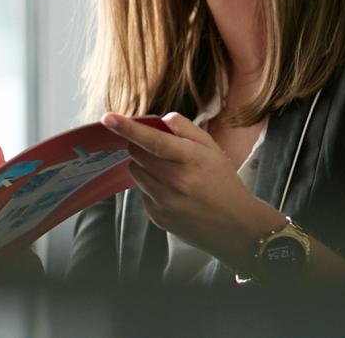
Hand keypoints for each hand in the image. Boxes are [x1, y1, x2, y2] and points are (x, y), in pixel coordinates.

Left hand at [99, 112, 286, 269]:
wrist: (236, 227)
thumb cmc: (223, 182)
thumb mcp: (212, 150)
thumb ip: (186, 129)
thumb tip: (161, 119)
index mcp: (191, 160)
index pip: (154, 141)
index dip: (129, 128)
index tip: (107, 118)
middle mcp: (176, 182)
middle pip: (137, 154)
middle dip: (141, 146)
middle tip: (160, 151)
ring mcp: (165, 202)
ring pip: (136, 172)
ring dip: (144, 166)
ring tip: (169, 172)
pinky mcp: (157, 217)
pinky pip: (142, 192)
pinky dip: (151, 187)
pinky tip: (172, 193)